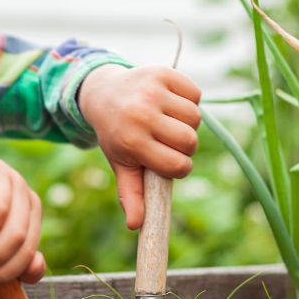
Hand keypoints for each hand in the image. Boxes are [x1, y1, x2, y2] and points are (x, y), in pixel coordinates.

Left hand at [78, 64, 201, 229]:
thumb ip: (131, 195)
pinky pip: (195, 93)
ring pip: (195, 117)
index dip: (179, 167)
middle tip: (167, 140)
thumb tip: (136, 226)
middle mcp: (141, 115)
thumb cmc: (117, 134)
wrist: (103, 93)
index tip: (169, 161)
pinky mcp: (162, 73)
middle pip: (190, 141)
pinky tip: (170, 103)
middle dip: (184, 145)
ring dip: (187, 122)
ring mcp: (151, 91)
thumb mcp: (121, 164)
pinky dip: (188, 100)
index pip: (178, 165)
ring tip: (168, 121)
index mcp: (132, 142)